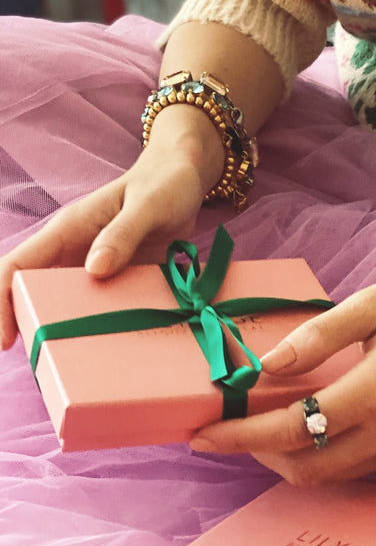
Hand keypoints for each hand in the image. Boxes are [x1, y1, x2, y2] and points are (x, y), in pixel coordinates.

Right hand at [0, 108, 220, 349]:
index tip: (7, 341)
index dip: (3, 303)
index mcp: (68, 231)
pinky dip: (106, 329)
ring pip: (69, 308)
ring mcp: (96, 269)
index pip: (17, 268)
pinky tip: (120, 352)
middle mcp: (74, 253)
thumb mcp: (148, 205)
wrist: (186, 177)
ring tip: (85, 368)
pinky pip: (105, 309)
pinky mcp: (121, 280)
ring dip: (72, 334)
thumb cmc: (164, 183)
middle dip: (36, 329)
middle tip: (51, 367)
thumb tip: (94, 269)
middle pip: (37, 296)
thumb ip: (123, 233)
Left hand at [190, 266, 375, 482]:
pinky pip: (351, 467)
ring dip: (284, 458)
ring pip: (327, 475)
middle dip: (256, 453)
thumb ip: (319, 335)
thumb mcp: (374, 301)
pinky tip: (300, 423)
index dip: (241, 435)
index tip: (202, 432)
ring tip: (255, 423)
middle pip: (305, 468)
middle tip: (224, 424)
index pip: (292, 428)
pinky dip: (316, 455)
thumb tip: (265, 366)